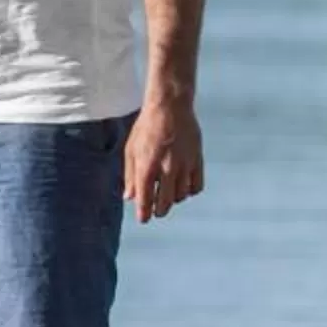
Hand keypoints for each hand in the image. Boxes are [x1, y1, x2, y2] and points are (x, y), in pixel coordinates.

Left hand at [123, 98, 204, 222]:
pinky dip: (190, 191)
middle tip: (156, 211)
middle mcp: (167, 167)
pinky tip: (182, 187)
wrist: (170, 106)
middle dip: (159, 210)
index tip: (144, 219)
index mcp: (147, 165)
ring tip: (168, 194)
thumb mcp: (131, 149)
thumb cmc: (146, 127)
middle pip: (166, 201)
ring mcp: (184, 164)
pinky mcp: (197, 159)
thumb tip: (129, 198)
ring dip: (174, 199)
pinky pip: (196, 186)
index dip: (144, 212)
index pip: (146, 198)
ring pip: (182, 195)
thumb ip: (130, 175)